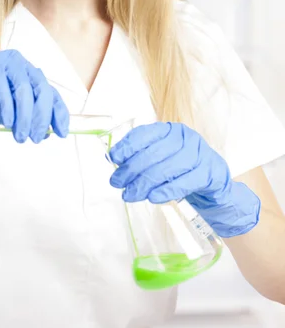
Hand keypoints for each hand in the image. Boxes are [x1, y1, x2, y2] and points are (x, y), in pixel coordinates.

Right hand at [0, 50, 68, 142]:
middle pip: (41, 90)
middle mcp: (22, 66)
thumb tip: (44, 134)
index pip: (51, 94)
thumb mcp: (9, 110)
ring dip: (24, 115)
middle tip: (36, 138)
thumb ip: (25, 117)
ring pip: (23, 89)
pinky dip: (7, 105)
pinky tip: (6, 121)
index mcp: (31, 76)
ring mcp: (5, 62)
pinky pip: (1, 85)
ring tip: (20, 136)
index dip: (59, 113)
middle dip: (41, 116)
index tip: (61, 133)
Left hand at [109, 122, 260, 237]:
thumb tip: (112, 159)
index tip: (114, 159)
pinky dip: (165, 191)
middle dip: (131, 169)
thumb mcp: (161, 160)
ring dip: (144, 183)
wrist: (215, 187)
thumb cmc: (182, 171)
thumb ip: (140, 157)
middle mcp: (186, 138)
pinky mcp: (210, 173)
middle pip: (153, 153)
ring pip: (166, 168)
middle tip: (117, 183)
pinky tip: (152, 197)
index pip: (145, 133)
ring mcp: (200, 154)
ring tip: (130, 194)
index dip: (127, 145)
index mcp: (171, 130)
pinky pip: (184, 182)